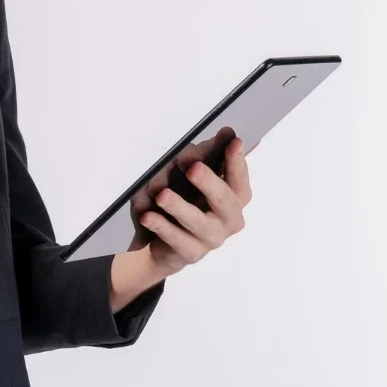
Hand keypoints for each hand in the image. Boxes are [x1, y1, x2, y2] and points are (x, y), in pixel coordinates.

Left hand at [133, 132, 252, 277]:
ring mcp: (210, 239)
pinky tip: (147, 215)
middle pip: (224, 200)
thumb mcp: (190, 174)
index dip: (237, 161)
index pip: (239, 178)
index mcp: (234, 198)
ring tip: (161, 194)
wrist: (160, 242)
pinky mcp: (190, 253)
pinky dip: (160, 225)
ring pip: (197, 221)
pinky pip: (175, 238)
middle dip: (208, 182)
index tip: (234, 142)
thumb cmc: (182, 199)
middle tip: (193, 167)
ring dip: (179, 206)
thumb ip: (206, 155)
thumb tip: (226, 133)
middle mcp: (228, 219)